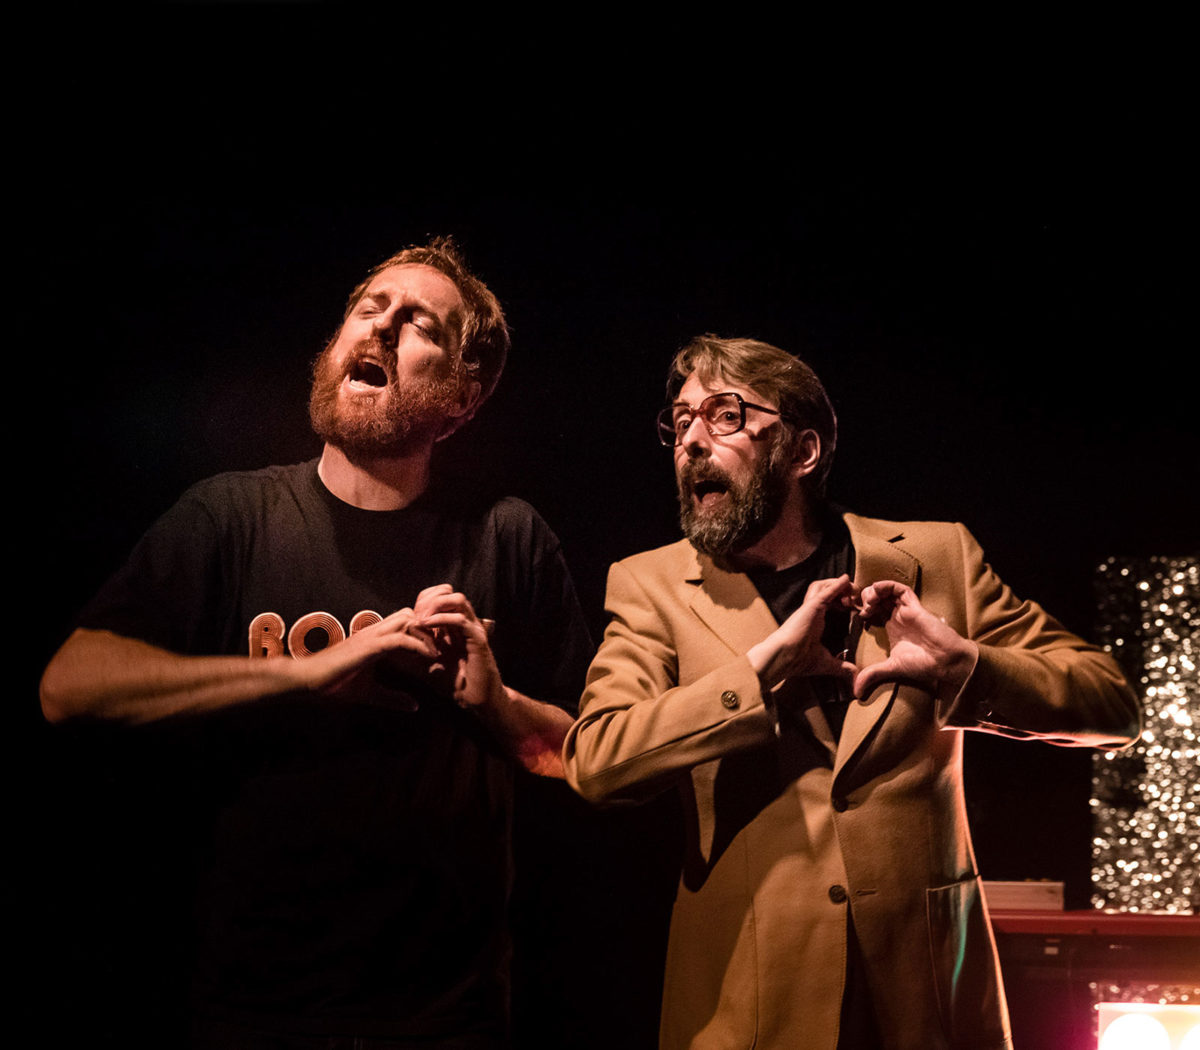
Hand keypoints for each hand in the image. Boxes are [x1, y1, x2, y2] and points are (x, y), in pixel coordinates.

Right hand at [290, 606, 439, 701]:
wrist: (306, 681)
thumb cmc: (333, 685)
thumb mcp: (370, 693)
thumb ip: (392, 698)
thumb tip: (415, 706)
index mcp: (374, 639)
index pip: (405, 623)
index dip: (423, 632)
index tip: (438, 650)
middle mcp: (373, 632)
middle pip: (410, 615)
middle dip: (428, 628)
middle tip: (442, 647)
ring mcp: (371, 636)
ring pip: (407, 620)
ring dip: (426, 634)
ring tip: (437, 653)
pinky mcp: (368, 647)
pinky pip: (400, 639)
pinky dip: (417, 645)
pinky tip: (428, 658)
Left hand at [412, 584, 504, 709]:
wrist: (473, 700)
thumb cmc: (452, 683)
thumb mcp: (425, 663)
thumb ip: (412, 650)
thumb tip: (390, 644)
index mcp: (454, 624)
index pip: (439, 595)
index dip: (423, 600)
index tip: (409, 616)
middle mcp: (466, 622)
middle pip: (449, 592)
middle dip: (428, 599)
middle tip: (415, 614)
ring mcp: (473, 629)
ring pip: (458, 600)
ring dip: (435, 605)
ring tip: (420, 618)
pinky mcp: (478, 640)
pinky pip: (461, 620)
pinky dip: (441, 619)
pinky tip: (427, 626)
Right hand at [749, 574, 858, 689]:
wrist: (784, 658)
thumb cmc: (798, 660)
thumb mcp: (826, 662)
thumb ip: (842, 666)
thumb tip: (855, 675)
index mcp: (813, 622)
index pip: (827, 604)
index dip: (840, 602)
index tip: (853, 608)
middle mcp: (811, 612)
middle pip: (824, 591)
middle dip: (841, 590)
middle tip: (854, 596)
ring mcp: (810, 607)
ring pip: (822, 585)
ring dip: (837, 584)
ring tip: (850, 588)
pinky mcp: (811, 606)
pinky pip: (825, 591)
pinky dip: (836, 584)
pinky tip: (846, 580)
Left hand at [851, 581, 977, 699]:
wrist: (945, 662)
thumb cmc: (923, 665)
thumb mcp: (891, 668)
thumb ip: (872, 675)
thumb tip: (855, 692)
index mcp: (891, 627)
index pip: (872, 610)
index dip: (860, 609)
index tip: (850, 614)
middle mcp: (897, 616)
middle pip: (878, 598)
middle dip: (864, 598)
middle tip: (857, 606)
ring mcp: (905, 610)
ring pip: (887, 590)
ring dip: (874, 591)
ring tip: (868, 602)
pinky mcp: (914, 606)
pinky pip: (900, 589)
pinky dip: (887, 586)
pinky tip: (877, 592)